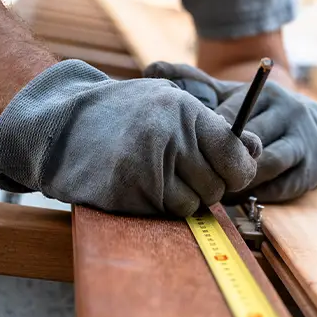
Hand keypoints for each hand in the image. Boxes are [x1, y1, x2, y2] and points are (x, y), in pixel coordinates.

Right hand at [0, 59, 261, 216]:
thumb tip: (256, 150)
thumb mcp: (171, 103)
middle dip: (208, 185)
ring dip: (184, 198)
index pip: (235, 154)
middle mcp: (169, 139)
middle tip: (183, 171)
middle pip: (217, 185)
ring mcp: (146, 168)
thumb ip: (215, 128)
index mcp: (185, 112)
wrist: (60, 124)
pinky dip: (161, 206)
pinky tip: (141, 185)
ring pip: (194, 204)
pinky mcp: (127, 194)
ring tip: (158, 175)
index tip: (230, 171)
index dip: (239, 169)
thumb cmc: (125, 114)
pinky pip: (166, 213)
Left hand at [143, 62, 316, 202]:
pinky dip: (257, 195)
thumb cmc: (263, 116)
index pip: (233, 117)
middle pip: (250, 142)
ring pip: (265, 165)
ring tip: (217, 188)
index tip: (188, 151)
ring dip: (240, 180)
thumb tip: (152, 67)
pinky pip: (279, 187)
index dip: (208, 138)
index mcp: (269, 94)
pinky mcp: (313, 170)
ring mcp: (306, 142)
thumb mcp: (235, 97)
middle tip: (196, 177)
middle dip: (222, 162)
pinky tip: (240, 196)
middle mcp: (291, 113)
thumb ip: (198, 85)